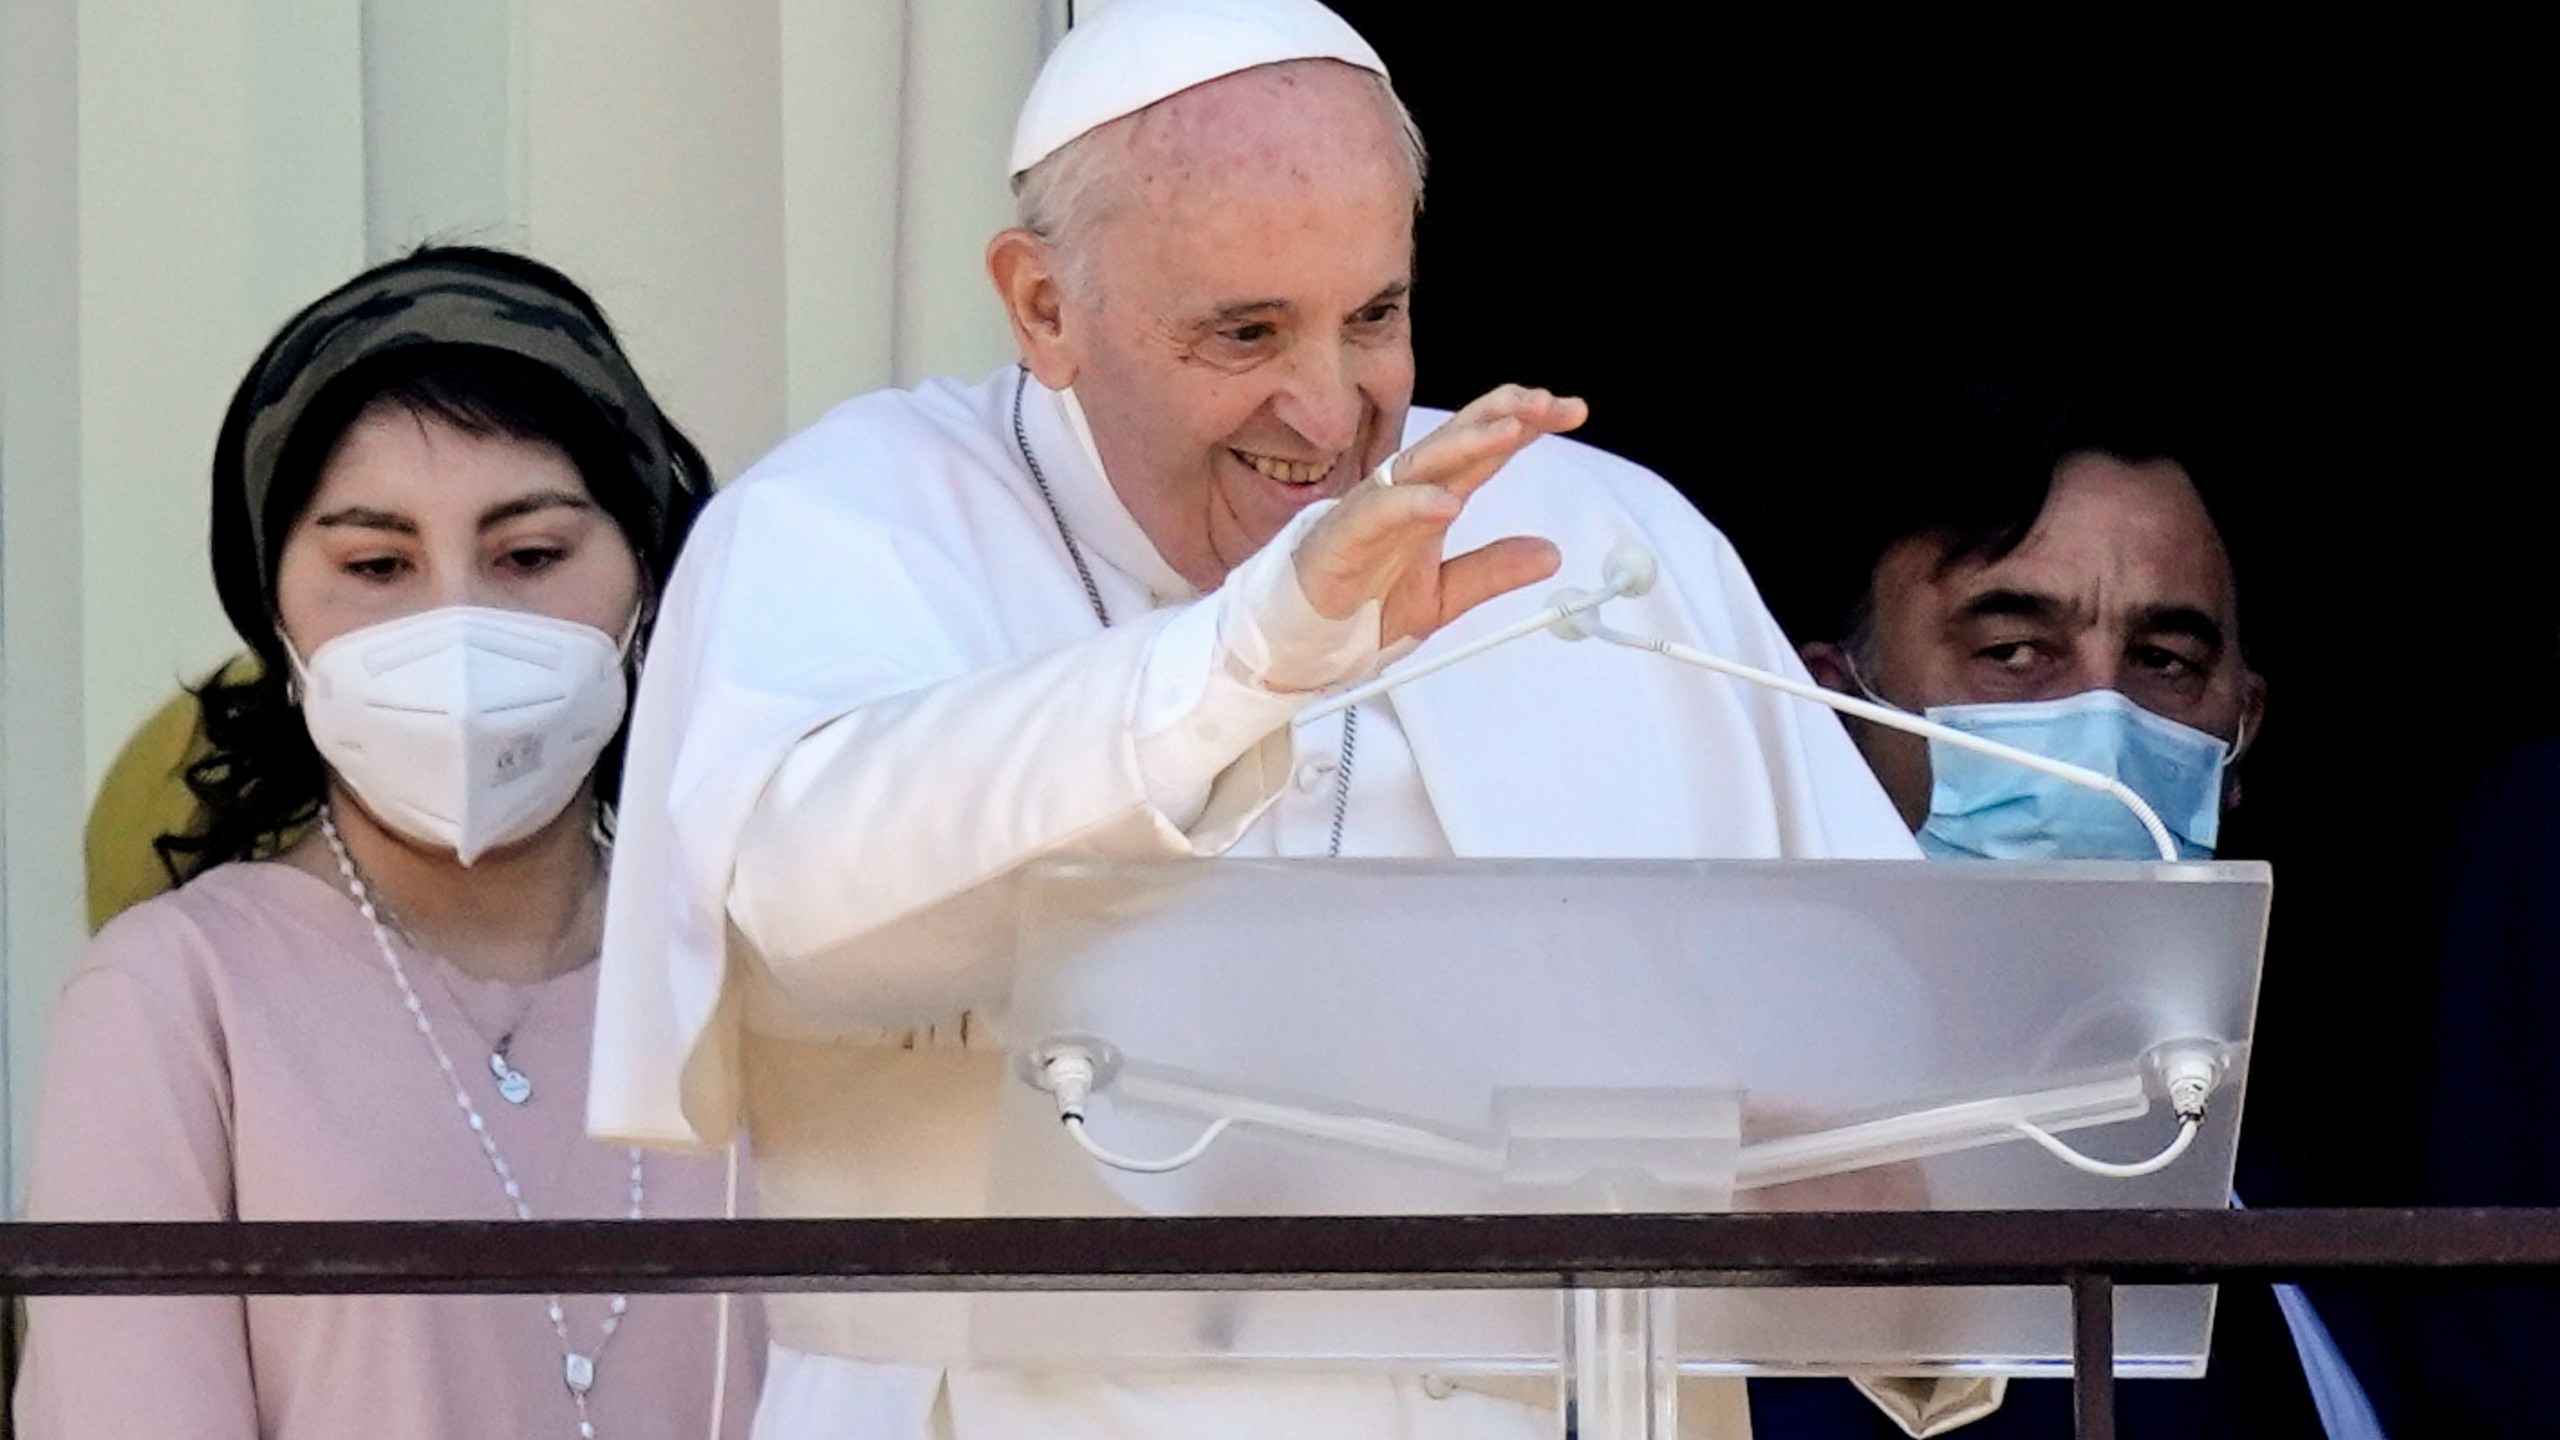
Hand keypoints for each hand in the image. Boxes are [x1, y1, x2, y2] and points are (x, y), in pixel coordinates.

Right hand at [1292, 385, 1587, 646]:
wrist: (1301, 641)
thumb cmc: (1361, 606)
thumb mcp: (1445, 595)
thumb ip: (1492, 570)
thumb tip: (1550, 553)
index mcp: (1431, 500)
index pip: (1483, 450)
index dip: (1526, 425)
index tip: (1571, 410)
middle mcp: (1404, 495)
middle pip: (1457, 441)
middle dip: (1503, 416)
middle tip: (1548, 404)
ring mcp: (1372, 511)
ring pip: (1422, 465)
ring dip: (1467, 444)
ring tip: (1510, 431)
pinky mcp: (1342, 538)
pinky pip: (1378, 514)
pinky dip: (1412, 504)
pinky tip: (1447, 502)